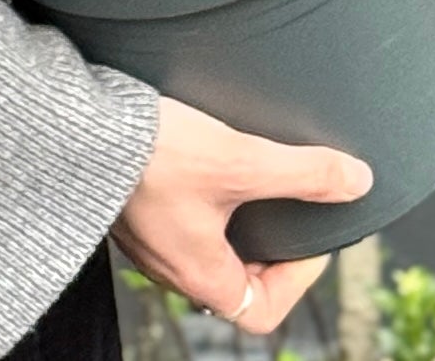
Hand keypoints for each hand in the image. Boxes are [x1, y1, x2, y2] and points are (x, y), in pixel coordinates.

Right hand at [112, 95, 370, 334]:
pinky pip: (172, 221)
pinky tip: (195, 160)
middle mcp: (168, 268)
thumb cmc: (151, 153)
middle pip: (232, 279)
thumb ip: (302, 173)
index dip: (296, 283)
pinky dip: (196, 202)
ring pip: (200, 248)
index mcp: (198, 275)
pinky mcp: (125, 205)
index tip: (306, 239)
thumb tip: (357, 181)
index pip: (260, 312)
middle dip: (263, 247)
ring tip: (242, 176)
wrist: (78, 122)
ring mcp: (143, 238)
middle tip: (280, 204)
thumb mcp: (240, 161)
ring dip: (229, 221)